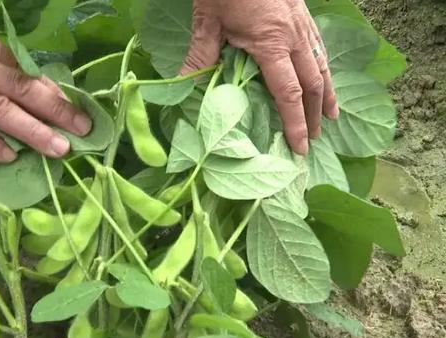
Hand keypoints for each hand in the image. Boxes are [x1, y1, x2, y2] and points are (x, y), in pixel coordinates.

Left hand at [182, 0, 338, 154]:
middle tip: (316, 140)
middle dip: (315, 115)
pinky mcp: (303, 14)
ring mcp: (302, 25)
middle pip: (313, 84)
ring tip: (331, 116)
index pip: (289, 94)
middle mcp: (294, 37)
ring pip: (323, 65)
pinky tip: (324, 74)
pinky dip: (325, 67)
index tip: (301, 147)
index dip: (295, 123)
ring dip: (328, 93)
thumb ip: (200, 54)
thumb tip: (182, 85)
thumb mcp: (208, 20)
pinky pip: (319, 47)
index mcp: (272, 44)